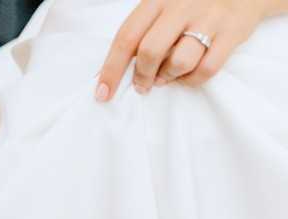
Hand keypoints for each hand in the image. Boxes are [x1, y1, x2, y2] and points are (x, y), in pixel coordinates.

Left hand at [95, 0, 267, 99]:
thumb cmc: (194, 1)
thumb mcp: (165, 2)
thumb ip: (144, 28)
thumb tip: (119, 70)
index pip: (127, 37)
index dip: (111, 69)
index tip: (102, 94)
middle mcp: (182, 5)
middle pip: (150, 51)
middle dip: (142, 77)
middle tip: (142, 86)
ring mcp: (208, 18)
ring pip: (179, 63)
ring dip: (169, 77)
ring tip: (168, 76)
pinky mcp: (231, 32)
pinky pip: (206, 69)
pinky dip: (193, 80)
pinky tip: (188, 75)